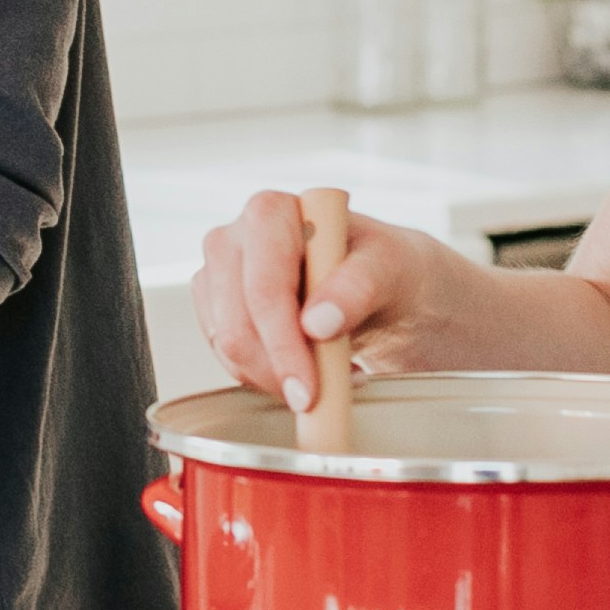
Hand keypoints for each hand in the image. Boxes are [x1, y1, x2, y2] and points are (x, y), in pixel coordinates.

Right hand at [190, 188, 464, 409]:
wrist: (384, 288)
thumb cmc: (388, 267)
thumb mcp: (393, 269)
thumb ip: (359, 286)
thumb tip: (317, 322)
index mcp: (272, 212)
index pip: (264, 285)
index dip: (282, 341)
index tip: (308, 387)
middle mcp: (236, 238)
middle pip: (235, 323)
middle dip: (277, 370)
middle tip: (318, 397)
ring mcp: (220, 275)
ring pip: (227, 348)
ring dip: (274, 377)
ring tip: (326, 374)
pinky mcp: (217, 310)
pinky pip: (228, 359)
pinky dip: (265, 377)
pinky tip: (304, 370)